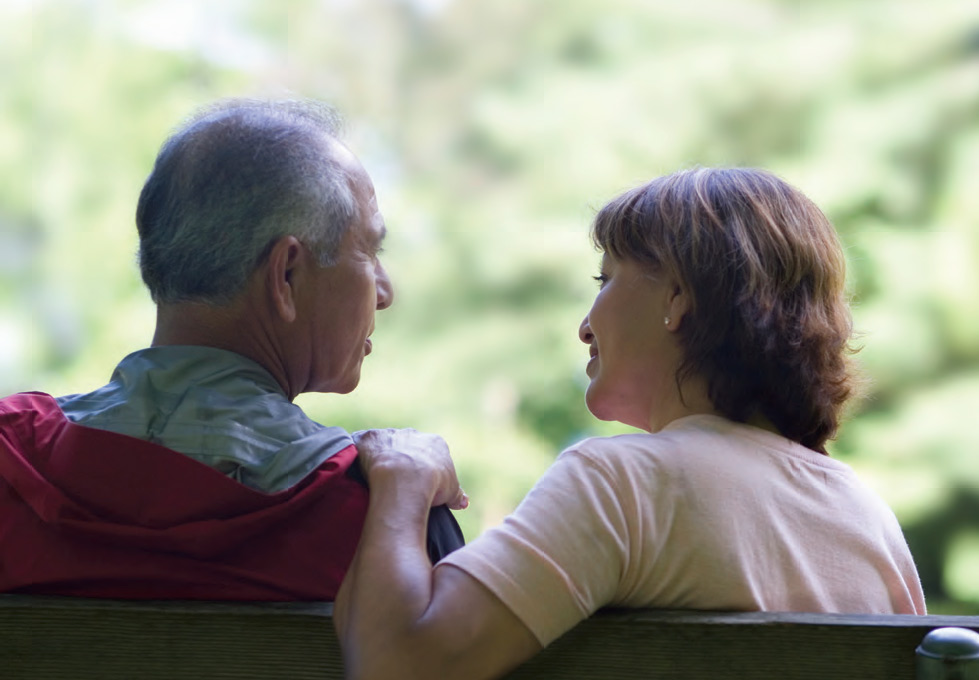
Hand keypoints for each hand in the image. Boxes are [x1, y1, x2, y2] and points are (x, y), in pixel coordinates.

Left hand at [353, 428, 468, 509]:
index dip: (423, 468)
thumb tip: (463, 502)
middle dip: (402, 459)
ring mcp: (390, 434)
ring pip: (384, 443)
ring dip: (380, 456)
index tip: (418, 483)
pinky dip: (358, 453)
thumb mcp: (451, 492)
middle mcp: (412, 433)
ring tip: (376, 478)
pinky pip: (361, 443)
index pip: (428, 453)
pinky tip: (356, 466)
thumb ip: (457, 494)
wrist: (405, 479)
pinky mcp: (369, 438)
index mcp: (435, 443)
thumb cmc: (432, 486)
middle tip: (396, 482)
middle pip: (406, 446)